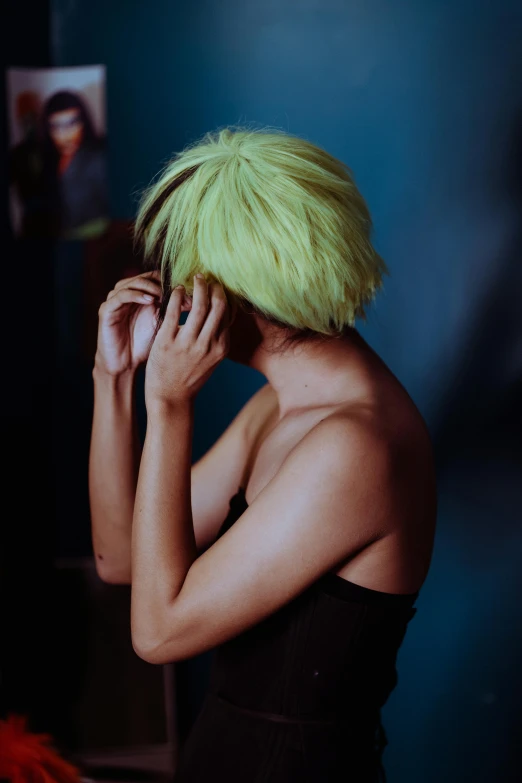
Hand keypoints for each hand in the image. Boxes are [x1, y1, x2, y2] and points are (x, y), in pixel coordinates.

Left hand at [145, 274, 230, 410]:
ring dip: (198, 286)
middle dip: (214, 287)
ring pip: (199, 305)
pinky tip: (177, 290)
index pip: (227, 314)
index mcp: (221, 348)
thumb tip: (222, 314)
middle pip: (218, 306)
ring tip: (195, 278)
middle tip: (207, 277)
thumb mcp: (211, 360)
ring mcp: (187, 344)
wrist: (170, 398)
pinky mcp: (167, 342)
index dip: (223, 296)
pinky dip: (177, 296)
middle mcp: (207, 345)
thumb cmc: (190, 377)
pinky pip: (174, 311)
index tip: (217, 286)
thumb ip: (217, 339)